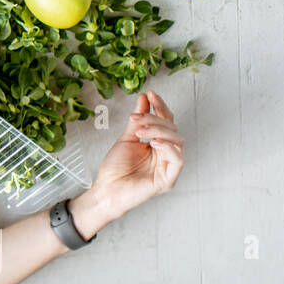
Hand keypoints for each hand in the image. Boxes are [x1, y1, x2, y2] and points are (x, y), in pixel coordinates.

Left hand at [87, 90, 185, 223]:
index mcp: (158, 145)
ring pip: (177, 141)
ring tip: (140, 130)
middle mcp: (166, 154)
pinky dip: (168, 147)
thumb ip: (137, 120)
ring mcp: (169, 167)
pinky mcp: (169, 179)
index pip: (166, 122)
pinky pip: (178, 159)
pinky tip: (154, 142)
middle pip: (173, 129)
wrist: (106, 190)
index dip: (160, 107)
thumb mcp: (126, 139)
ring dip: (159, 131)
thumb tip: (144, 98)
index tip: (150, 93)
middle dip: (156, 119)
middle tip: (138, 117)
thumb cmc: (115, 168)